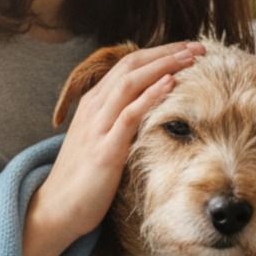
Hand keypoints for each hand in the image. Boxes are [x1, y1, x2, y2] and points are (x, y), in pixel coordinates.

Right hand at [28, 40, 204, 241]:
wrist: (57, 208)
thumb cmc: (84, 176)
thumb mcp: (100, 138)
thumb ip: (119, 118)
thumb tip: (149, 108)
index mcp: (94, 102)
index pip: (128, 64)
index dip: (159, 53)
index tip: (187, 48)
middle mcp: (94, 107)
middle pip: (131, 65)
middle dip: (166, 52)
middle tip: (197, 46)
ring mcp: (98, 126)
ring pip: (130, 82)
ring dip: (163, 66)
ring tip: (189, 57)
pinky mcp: (105, 149)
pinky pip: (130, 115)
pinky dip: (150, 96)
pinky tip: (170, 84)